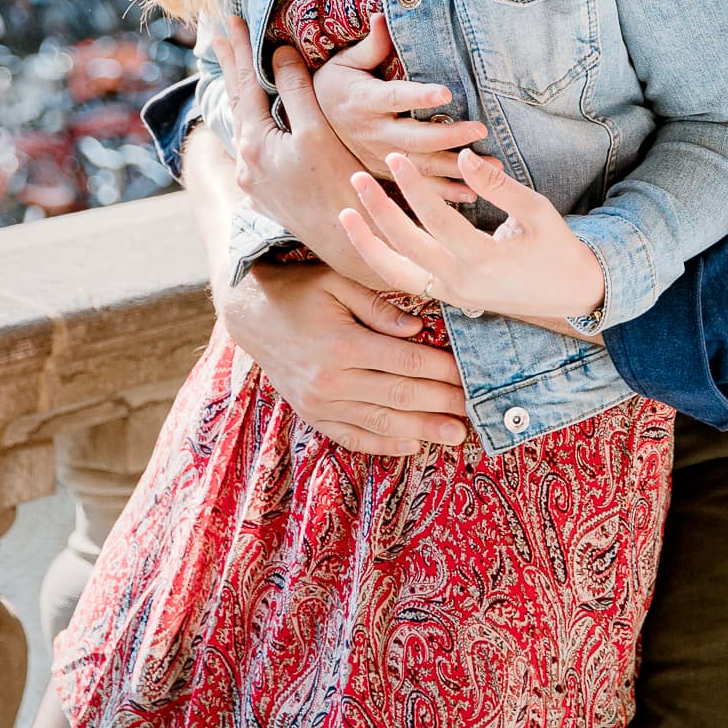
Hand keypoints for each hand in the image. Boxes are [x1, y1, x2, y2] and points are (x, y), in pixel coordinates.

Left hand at [209, 18, 390, 282]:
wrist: (350, 244)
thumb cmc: (339, 187)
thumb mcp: (319, 132)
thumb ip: (296, 91)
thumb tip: (279, 54)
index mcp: (255, 144)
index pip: (246, 84)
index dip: (241, 49)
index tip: (231, 19)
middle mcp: (246, 164)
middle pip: (237, 102)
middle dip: (230, 66)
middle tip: (218, 34)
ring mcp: (255, 182)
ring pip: (244, 125)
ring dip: (241, 94)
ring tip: (234, 69)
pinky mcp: (269, 195)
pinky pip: (255, 146)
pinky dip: (253, 120)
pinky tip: (255, 118)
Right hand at [216, 261, 469, 456]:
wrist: (251, 315)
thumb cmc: (301, 290)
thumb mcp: (337, 281)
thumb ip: (379, 306)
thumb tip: (418, 329)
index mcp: (342, 343)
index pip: (407, 361)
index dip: (443, 371)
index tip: (470, 374)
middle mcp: (331, 379)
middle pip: (400, 396)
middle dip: (442, 404)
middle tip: (475, 410)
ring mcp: (320, 403)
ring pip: (381, 423)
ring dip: (422, 431)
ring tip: (456, 435)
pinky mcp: (313, 415)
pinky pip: (352, 436)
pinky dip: (384, 444)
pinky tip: (412, 445)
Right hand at [315, 14, 488, 202]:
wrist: (310, 125)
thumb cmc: (334, 86)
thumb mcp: (346, 63)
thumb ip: (372, 44)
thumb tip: (383, 14)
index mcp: (365, 102)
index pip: (395, 97)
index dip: (420, 96)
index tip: (447, 93)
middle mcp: (374, 132)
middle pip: (414, 137)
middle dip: (448, 136)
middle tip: (480, 129)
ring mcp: (381, 156)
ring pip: (422, 166)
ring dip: (457, 167)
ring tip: (492, 165)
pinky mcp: (388, 172)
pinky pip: (418, 187)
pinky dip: (445, 193)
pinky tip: (472, 193)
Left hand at [339, 148, 606, 328]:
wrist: (570, 293)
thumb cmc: (556, 247)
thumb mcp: (538, 211)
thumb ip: (498, 186)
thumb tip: (463, 158)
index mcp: (484, 261)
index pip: (436, 220)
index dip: (413, 187)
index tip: (395, 158)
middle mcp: (461, 283)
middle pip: (406, 247)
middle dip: (377, 211)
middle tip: (356, 177)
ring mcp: (451, 295)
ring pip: (395, 273)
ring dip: (367, 243)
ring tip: (344, 213)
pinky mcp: (448, 297)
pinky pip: (405, 279)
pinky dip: (382, 258)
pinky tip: (366, 234)